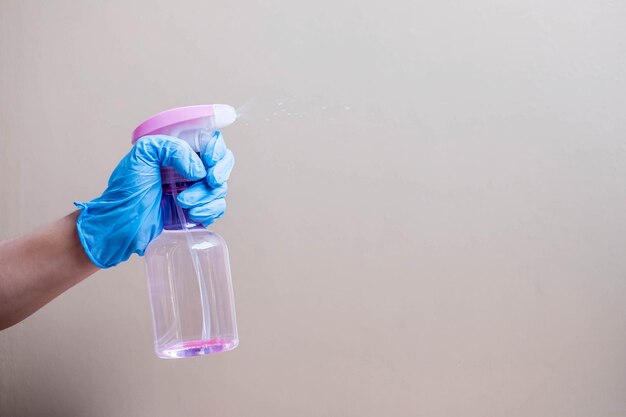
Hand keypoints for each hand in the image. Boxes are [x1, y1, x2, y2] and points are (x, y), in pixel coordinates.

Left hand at [75, 133, 233, 267]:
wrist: (121, 225)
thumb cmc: (126, 190)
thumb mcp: (143, 154)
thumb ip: (172, 148)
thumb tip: (198, 168)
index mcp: (179, 152)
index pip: (210, 142)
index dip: (216, 149)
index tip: (208, 160)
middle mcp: (190, 170)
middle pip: (223, 164)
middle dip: (220, 172)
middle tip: (209, 180)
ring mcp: (195, 192)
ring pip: (220, 188)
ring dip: (206, 196)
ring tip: (182, 202)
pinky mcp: (198, 212)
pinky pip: (217, 208)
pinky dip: (209, 210)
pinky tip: (192, 213)